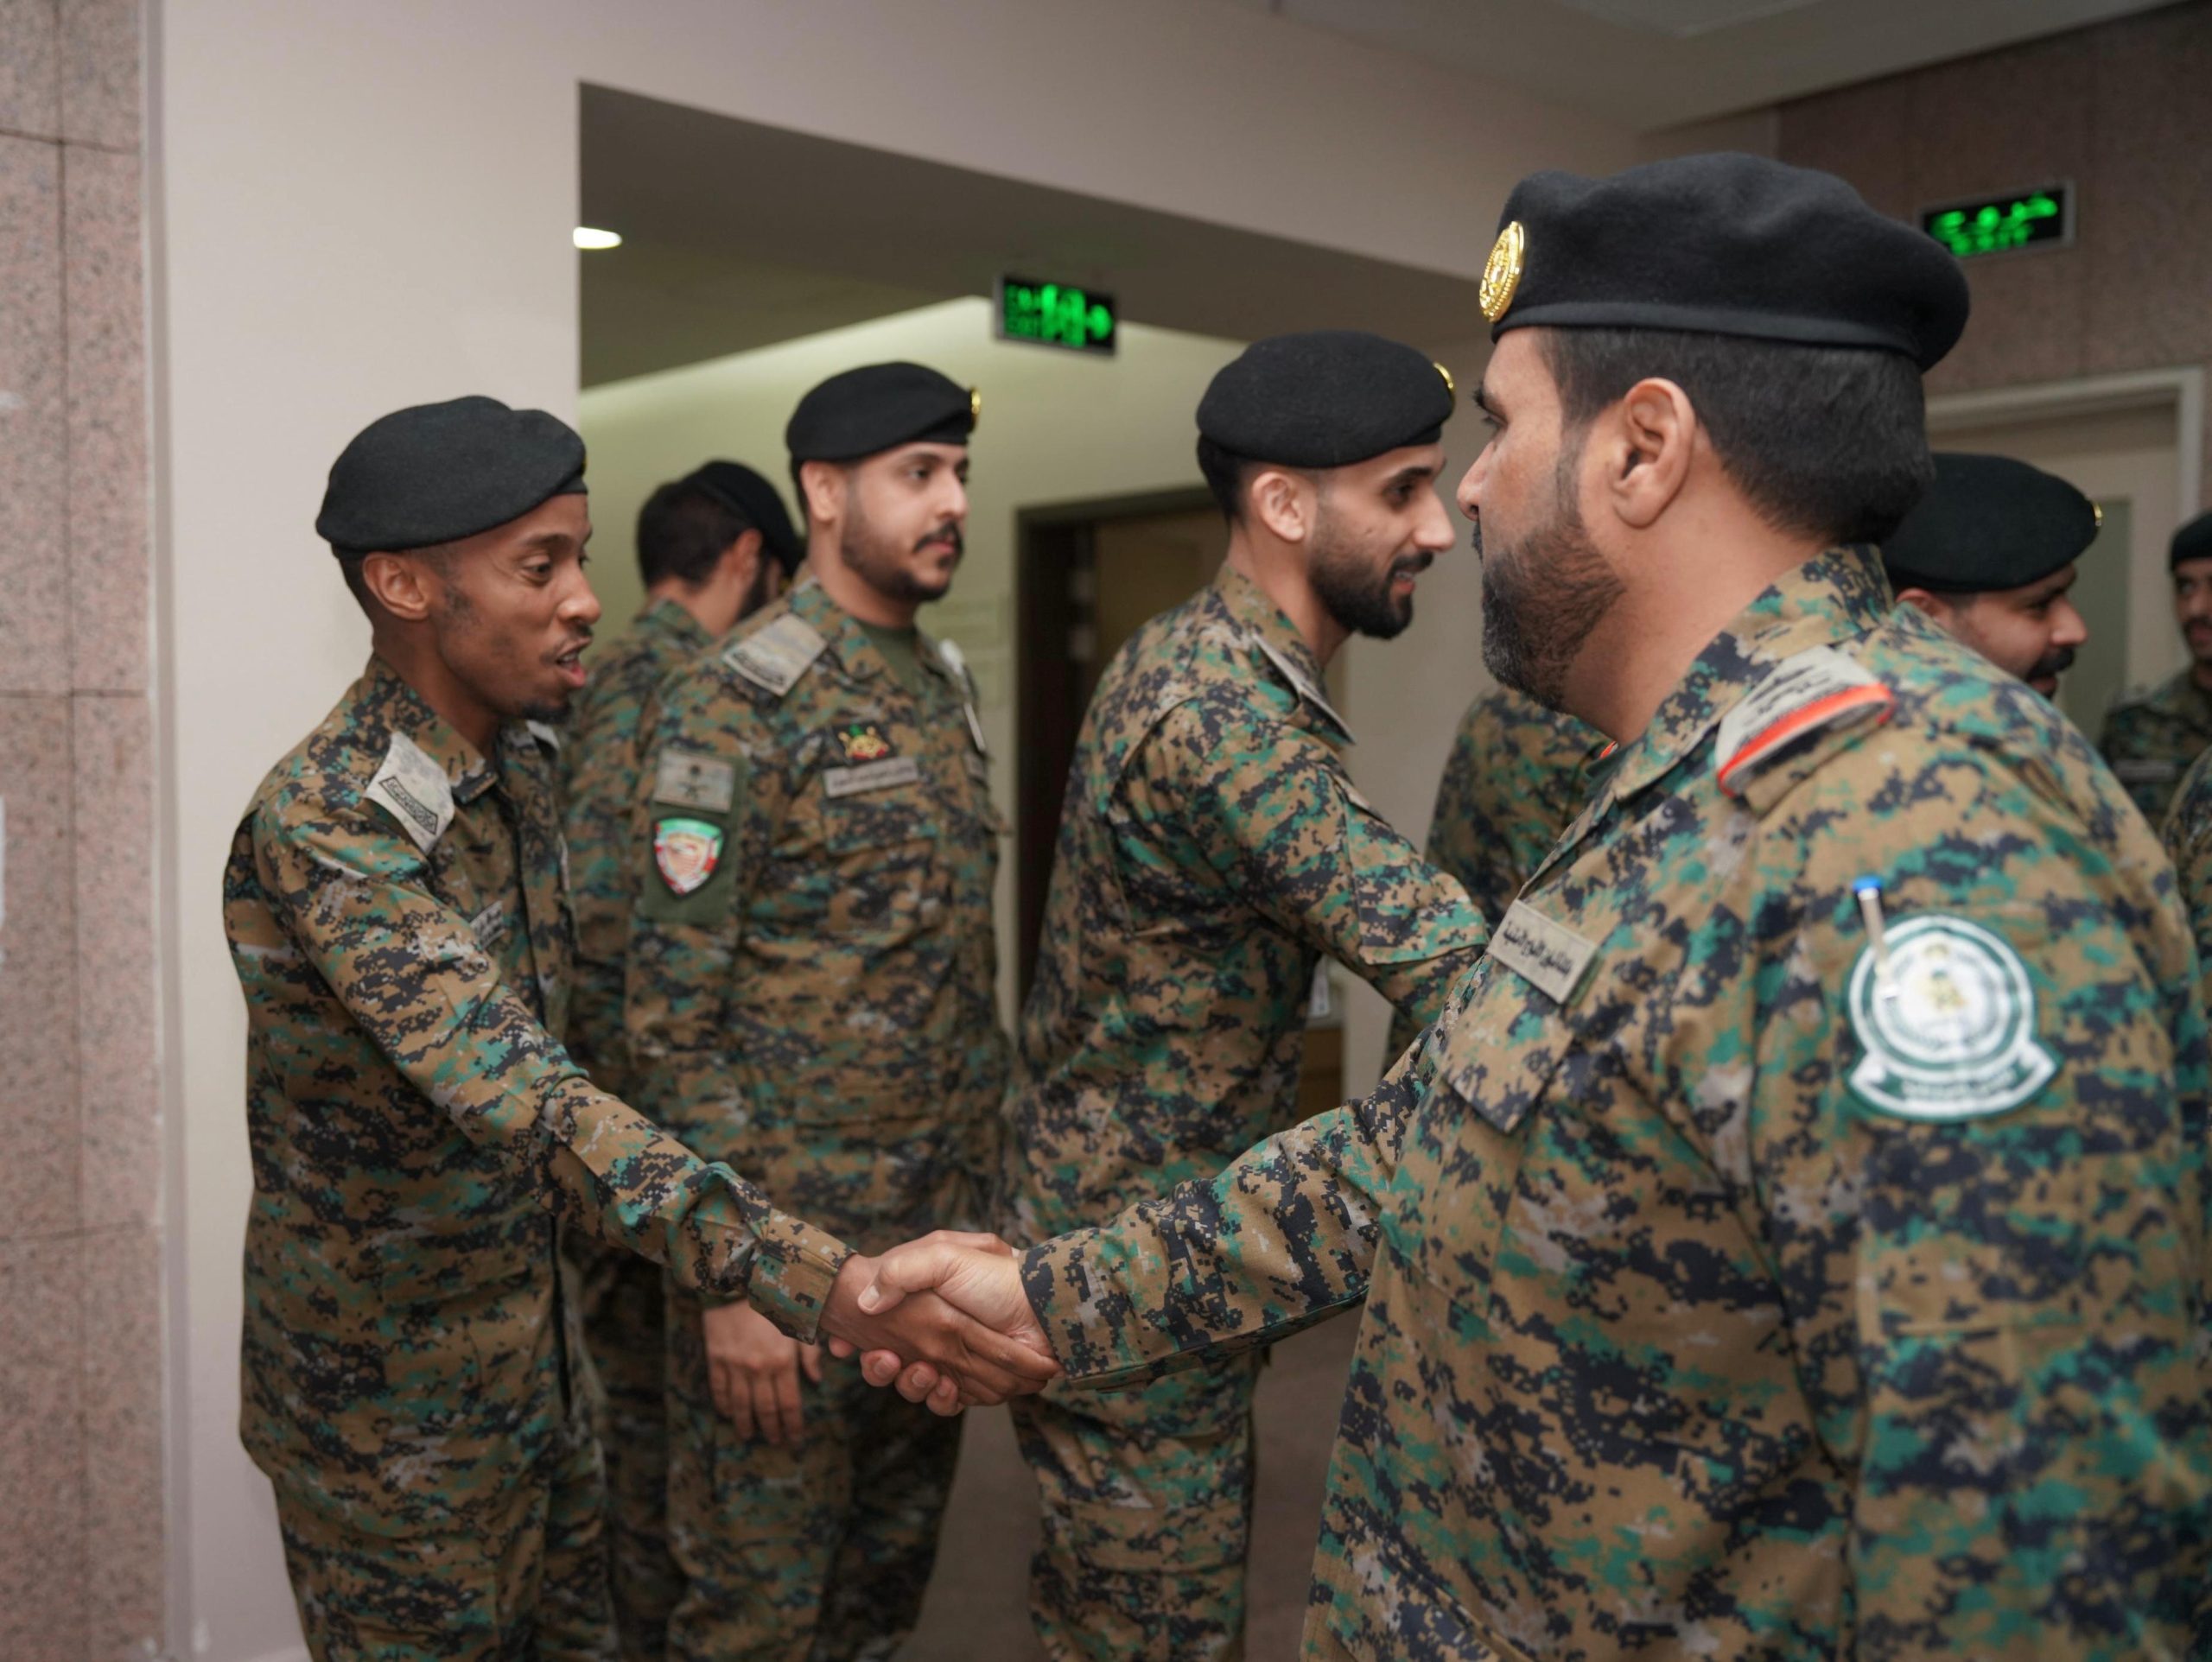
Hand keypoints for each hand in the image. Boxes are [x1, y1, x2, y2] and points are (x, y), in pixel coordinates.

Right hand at [702, 1299, 822, 1442]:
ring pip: (741, 1405)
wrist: (739, 1280)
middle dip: (772, 1429)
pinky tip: (729, 1414)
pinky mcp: (716, 1359)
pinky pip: (719, 1390)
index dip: (793, 1425)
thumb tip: (817, 1380)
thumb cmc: (774, 1302)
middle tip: (775, 1441)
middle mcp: (759, 1369)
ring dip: (746, 1423)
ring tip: (749, 1435)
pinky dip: (724, 1405)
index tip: (796, 1438)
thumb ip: (809, 1354)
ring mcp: (735, 1366)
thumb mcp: (799, 1325)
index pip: (790, 1403)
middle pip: (765, 1409)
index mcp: (783, 1361)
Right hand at [817, 1237, 1057, 1415]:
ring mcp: (953, 1362)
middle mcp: (934, 1335)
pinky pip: (945, 1403)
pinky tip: (946, 1386)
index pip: (878, 1329)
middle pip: (890, 1364)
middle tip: (885, 1357)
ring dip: (910, 1384)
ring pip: (913, 1386)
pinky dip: (941, 1399)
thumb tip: (865, 1304)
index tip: (840, 1345)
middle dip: (878, 1367)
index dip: (856, 1339)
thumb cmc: (994, 1277)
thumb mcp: (942, 1256)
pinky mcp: (973, 1386)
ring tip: (924, 1371)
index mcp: (924, 1305)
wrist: (1041, 1307)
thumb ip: (900, 1272)